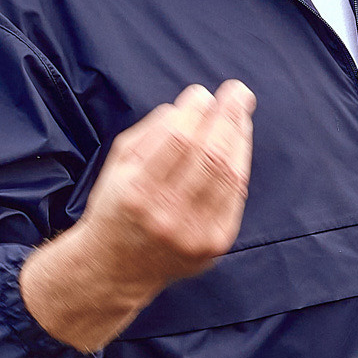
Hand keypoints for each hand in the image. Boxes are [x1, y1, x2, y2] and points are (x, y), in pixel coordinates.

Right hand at [22, 81, 256, 352]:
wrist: (115, 266)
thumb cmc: (116, 205)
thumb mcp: (117, 165)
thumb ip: (149, 133)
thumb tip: (189, 105)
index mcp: (136, 191)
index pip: (177, 140)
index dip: (195, 112)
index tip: (202, 93)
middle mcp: (166, 215)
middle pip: (210, 155)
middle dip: (227, 116)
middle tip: (237, 91)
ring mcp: (194, 233)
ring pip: (229, 175)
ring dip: (239, 136)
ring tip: (241, 111)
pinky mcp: (215, 244)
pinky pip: (236, 196)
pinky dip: (241, 165)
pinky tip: (239, 144)